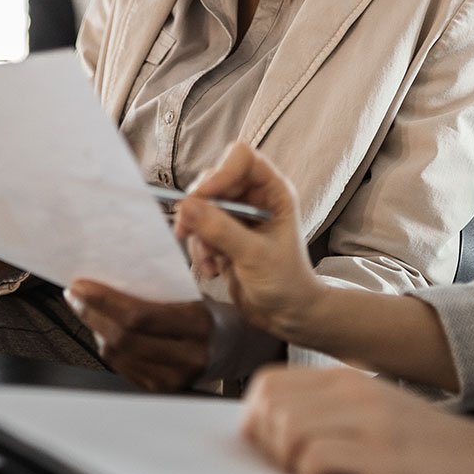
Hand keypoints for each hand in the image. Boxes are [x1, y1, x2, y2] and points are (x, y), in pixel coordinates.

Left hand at [64, 281, 211, 391]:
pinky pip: (122, 368)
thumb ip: (157, 293)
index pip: (139, 315)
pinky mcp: (162, 390)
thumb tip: (108, 282)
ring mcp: (174, 379)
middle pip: (123, 337)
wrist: (233, 347)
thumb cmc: (209, 314)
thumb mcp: (193, 295)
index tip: (81, 285)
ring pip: (118, 355)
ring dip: (95, 330)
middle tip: (75, 295)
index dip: (104, 301)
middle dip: (92, 313)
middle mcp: (187, 356)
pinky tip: (103, 332)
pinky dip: (107, 348)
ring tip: (85, 309)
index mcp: (197, 325)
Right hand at [174, 141, 323, 341]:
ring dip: (198, 236)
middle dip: (199, 209)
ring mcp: (237, 216)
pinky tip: (211, 270)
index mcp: (273, 190)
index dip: (220, 173)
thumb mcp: (254, 255)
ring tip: (210, 263)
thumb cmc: (286, 281)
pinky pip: (198, 230)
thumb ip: (221, 230)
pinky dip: (199, 250)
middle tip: (187, 232)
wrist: (287, 315)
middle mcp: (254, 197)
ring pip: (201, 207)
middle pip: (214, 180)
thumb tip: (186, 206)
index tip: (202, 199)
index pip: (241, 158)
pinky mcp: (223, 235)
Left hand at [241, 367, 473, 473]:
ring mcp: (367, 420)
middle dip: (267, 444)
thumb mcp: (373, 413)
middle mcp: (351, 391)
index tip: (267, 448)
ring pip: (287, 430)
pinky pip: (315, 460)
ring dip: (288, 463)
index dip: (255, 419)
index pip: (268, 384)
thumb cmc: (427, 447)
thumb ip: (327, 412)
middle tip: (291, 469)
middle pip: (269, 406)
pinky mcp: (382, 454)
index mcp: (344, 379)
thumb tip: (269, 430)